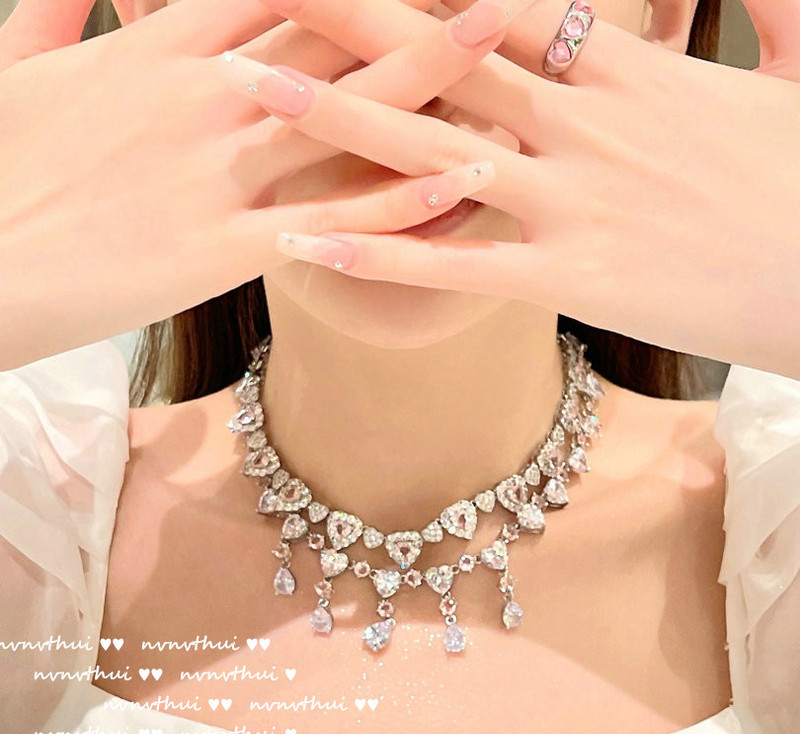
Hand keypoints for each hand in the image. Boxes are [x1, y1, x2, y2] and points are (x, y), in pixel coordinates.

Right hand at [0, 0, 501, 370]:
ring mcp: (214, 174)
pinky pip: (327, 221)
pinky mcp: (218, 250)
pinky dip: (398, 203)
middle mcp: (200, 98)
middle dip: (410, 5)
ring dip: (429, 84)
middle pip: (327, 33)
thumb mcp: (16, 70)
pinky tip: (458, 182)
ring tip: (503, 56)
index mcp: (156, 50)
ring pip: (342, 117)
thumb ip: (62, 14)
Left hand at [254, 0, 799, 379]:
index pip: (501, 6)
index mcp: (631, 70)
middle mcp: (586, 123)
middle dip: (350, 15)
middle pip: (445, 54)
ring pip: (431, 150)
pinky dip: (375, 256)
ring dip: (333, 118)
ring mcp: (574, 199)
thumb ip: (767, 11)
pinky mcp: (572, 275)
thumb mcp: (798, 75)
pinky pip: (453, 263)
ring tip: (250, 92)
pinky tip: (307, 244)